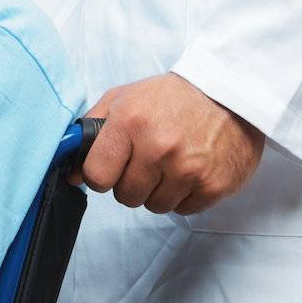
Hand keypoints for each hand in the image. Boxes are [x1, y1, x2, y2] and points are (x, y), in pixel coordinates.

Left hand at [71, 72, 264, 214]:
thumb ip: (91, 133)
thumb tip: (72, 173)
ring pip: (154, 206)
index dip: (101, 175)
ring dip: (159, 190)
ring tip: (172, 163)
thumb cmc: (171, 97)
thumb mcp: (123, 99)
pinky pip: (183, 209)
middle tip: (148, 161)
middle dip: (131, 182)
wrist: (230, 93)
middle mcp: (159, 147)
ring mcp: (188, 168)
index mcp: (130, 123)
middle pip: (125, 196)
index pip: (97, 176)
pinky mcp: (214, 184)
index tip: (112, 167)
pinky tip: (192, 169)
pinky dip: (185, 195)